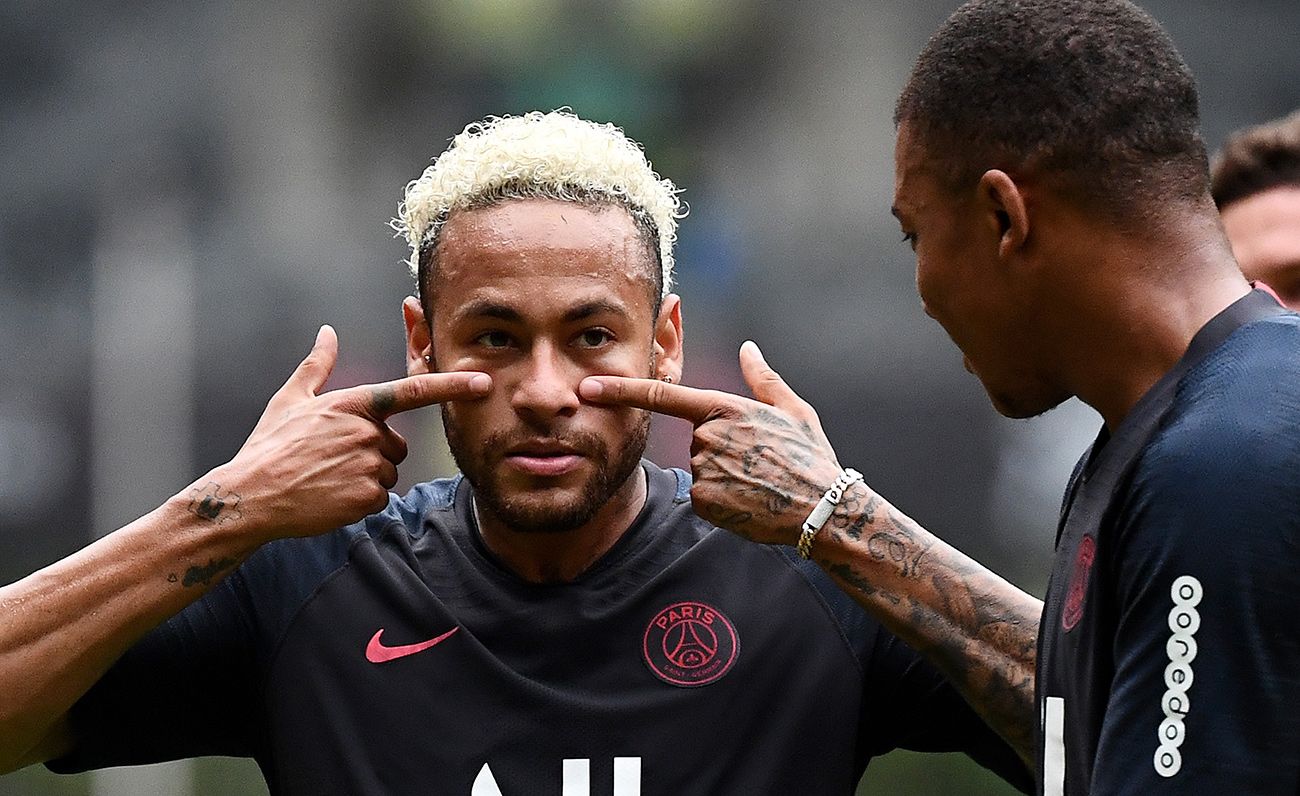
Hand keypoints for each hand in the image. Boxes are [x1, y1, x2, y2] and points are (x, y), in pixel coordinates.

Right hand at [204, 325, 490, 541]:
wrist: (251, 496)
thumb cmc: (269, 446)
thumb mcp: (290, 400)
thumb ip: (317, 366)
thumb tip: (328, 332)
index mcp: (353, 403)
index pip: (413, 391)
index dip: (452, 386)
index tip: (483, 382)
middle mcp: (367, 431)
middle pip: (396, 445)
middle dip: (374, 453)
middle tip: (332, 459)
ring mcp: (369, 464)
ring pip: (388, 471)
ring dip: (366, 478)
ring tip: (327, 477)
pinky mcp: (368, 495)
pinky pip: (379, 496)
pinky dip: (360, 500)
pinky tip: (331, 497)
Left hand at [579, 341, 841, 544]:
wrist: (822, 509)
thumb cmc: (811, 457)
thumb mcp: (794, 410)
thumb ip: (763, 378)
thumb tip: (748, 348)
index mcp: (724, 409)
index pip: (663, 395)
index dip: (621, 390)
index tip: (589, 387)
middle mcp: (707, 437)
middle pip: (696, 440)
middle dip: (721, 449)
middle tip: (760, 461)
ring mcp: (703, 470)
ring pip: (701, 468)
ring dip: (724, 475)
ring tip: (760, 482)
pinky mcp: (704, 500)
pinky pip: (704, 495)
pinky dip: (722, 499)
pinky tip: (750, 500)